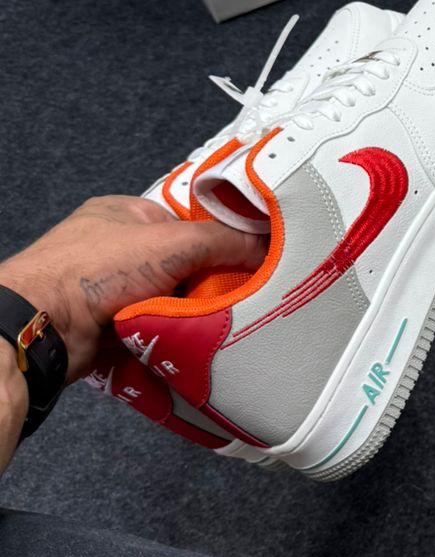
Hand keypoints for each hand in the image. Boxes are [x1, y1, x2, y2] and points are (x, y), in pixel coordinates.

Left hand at [0, 196, 264, 380]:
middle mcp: (116, 248)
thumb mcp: (173, 243)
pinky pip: (153, 329)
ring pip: (168, 301)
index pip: (189, 224)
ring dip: (189, 315)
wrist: (43, 328)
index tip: (252, 263)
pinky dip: (170, 336)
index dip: (221, 242)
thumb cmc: (99, 269)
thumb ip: (224, 240)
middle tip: (241, 300)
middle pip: (182, 266)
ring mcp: (109, 289)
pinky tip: (194, 343)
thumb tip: (268, 247)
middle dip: (206, 285)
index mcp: (127, 213)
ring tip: (223, 325)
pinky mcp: (107, 327)